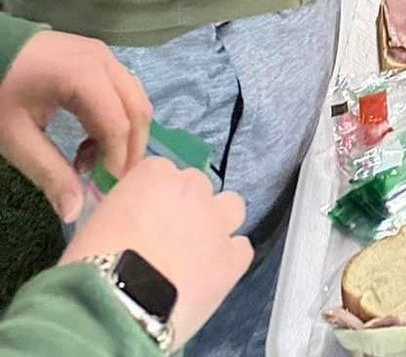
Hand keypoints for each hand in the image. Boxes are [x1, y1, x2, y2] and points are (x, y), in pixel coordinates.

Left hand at [0, 33, 150, 222]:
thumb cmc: (2, 93)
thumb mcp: (17, 138)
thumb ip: (49, 172)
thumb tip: (74, 212)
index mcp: (84, 75)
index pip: (117, 123)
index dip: (117, 160)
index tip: (104, 190)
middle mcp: (104, 60)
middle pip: (137, 108)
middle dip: (130, 148)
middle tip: (109, 180)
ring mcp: (104, 55)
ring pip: (135, 98)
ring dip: (124, 134)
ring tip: (92, 162)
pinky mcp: (100, 57)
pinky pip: (122, 90)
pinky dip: (116, 119)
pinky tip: (89, 140)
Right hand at [61, 156, 252, 347]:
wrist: (113, 305)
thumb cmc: (91, 266)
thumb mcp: (98, 224)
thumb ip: (124, 213)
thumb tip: (129, 226)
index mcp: (154, 174)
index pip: (164, 174)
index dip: (156, 200)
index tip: (146, 220)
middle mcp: (191, 187)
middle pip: (198, 188)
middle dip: (186, 209)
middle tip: (168, 241)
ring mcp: (216, 221)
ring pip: (231, 207)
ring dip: (217, 224)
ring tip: (197, 254)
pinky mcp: (232, 258)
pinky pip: (241, 249)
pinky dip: (228, 260)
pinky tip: (210, 277)